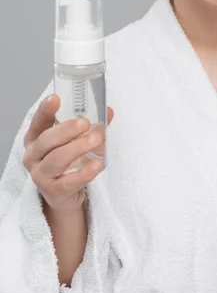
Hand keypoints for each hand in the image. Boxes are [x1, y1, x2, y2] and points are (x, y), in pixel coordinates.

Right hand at [23, 94, 113, 213]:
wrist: (64, 194)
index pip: (38, 121)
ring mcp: (40, 175)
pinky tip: (98, 164)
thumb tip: (108, 111)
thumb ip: (91, 126)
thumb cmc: (68, 161)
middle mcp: (33, 155)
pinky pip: (69, 182)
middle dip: (66, 130)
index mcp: (36, 138)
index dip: (45, 109)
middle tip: (85, 122)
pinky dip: (85, 173)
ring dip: (77, 148)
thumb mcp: (75, 140)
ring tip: (96, 139)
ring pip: (56, 159)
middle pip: (46, 140)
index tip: (56, 98)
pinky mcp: (52, 192)